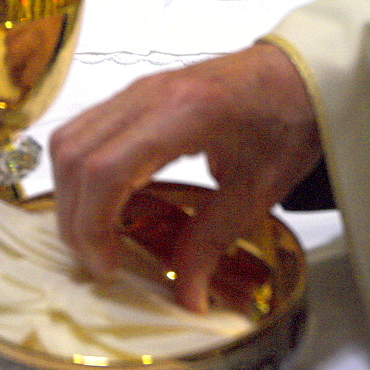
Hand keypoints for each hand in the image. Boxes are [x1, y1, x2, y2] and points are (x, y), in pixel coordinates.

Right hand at [50, 43, 319, 312]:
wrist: (299, 72)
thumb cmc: (287, 118)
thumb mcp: (259, 188)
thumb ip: (214, 241)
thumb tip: (185, 297)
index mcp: (182, 113)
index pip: (104, 168)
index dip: (92, 224)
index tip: (108, 265)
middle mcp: (147, 94)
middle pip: (73, 155)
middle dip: (73, 217)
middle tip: (99, 260)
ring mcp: (138, 88)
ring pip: (69, 139)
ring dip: (70, 193)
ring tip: (98, 235)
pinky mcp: (137, 92)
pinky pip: (85, 129)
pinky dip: (81, 170)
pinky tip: (109, 201)